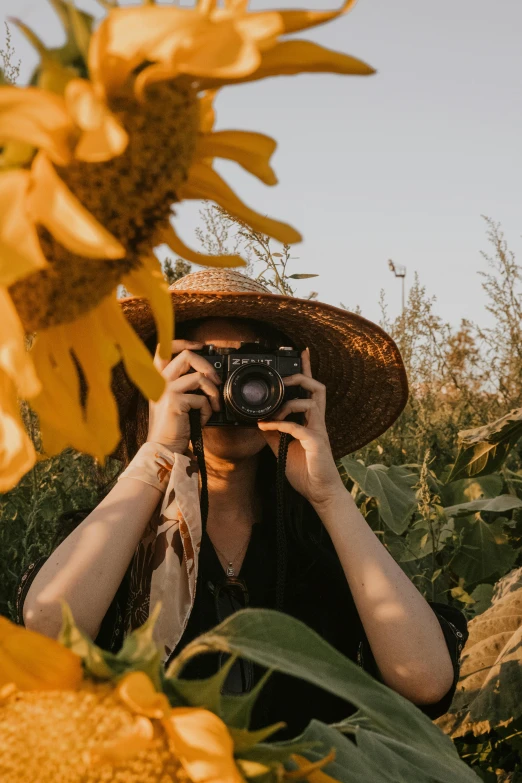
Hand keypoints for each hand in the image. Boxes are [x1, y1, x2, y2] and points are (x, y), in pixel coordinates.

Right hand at [147, 340, 221, 452]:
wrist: (163, 447)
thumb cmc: (172, 426)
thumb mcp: (175, 400)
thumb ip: (184, 384)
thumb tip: (208, 374)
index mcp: (157, 378)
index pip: (164, 348)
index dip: (184, 342)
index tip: (201, 346)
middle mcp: (159, 380)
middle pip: (187, 355)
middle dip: (208, 366)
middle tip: (216, 381)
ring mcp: (166, 390)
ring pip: (199, 377)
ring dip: (213, 392)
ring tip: (214, 405)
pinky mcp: (175, 401)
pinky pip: (202, 399)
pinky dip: (207, 410)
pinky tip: (202, 420)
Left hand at [257, 348, 345, 509]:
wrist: (319, 493)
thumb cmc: (306, 471)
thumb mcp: (283, 447)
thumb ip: (275, 432)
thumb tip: (259, 421)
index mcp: (312, 421)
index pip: (312, 390)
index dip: (307, 370)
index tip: (302, 353)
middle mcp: (318, 422)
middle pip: (318, 388)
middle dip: (301, 377)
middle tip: (283, 379)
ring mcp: (319, 431)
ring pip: (311, 402)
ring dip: (288, 403)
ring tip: (272, 414)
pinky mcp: (316, 443)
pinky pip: (298, 427)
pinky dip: (280, 424)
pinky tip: (267, 428)